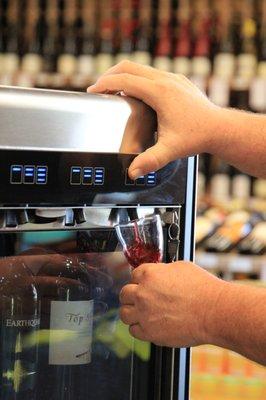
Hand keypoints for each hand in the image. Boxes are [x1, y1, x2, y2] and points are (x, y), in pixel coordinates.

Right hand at [87, 60, 218, 178]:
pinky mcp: (178, 81)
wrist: (220, 128)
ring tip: (113, 90)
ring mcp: (173, 78)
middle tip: (98, 88)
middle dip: (110, 75)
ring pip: (141, 67)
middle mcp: (166, 80)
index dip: (105, 84)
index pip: (125, 80)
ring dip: (124, 75)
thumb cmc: (198, 136)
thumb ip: (150, 161)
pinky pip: (151, 73)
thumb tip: (133, 172)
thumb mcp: (170, 150)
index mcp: (159, 92)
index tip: (93, 91)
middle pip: (129, 66)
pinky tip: (135, 93)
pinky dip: (137, 78)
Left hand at [119, 261, 225, 347]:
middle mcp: (142, 293)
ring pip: (124, 313)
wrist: (214, 311)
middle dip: (132, 295)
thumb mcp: (181, 268)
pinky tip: (148, 325)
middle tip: (140, 299)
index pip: (134, 275)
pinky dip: (139, 328)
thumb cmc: (203, 289)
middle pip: (124, 294)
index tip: (144, 284)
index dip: (140, 280)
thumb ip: (164, 271)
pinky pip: (134, 331)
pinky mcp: (149, 332)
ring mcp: (144, 314)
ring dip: (132, 312)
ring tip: (141, 313)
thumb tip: (160, 274)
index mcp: (149, 274)